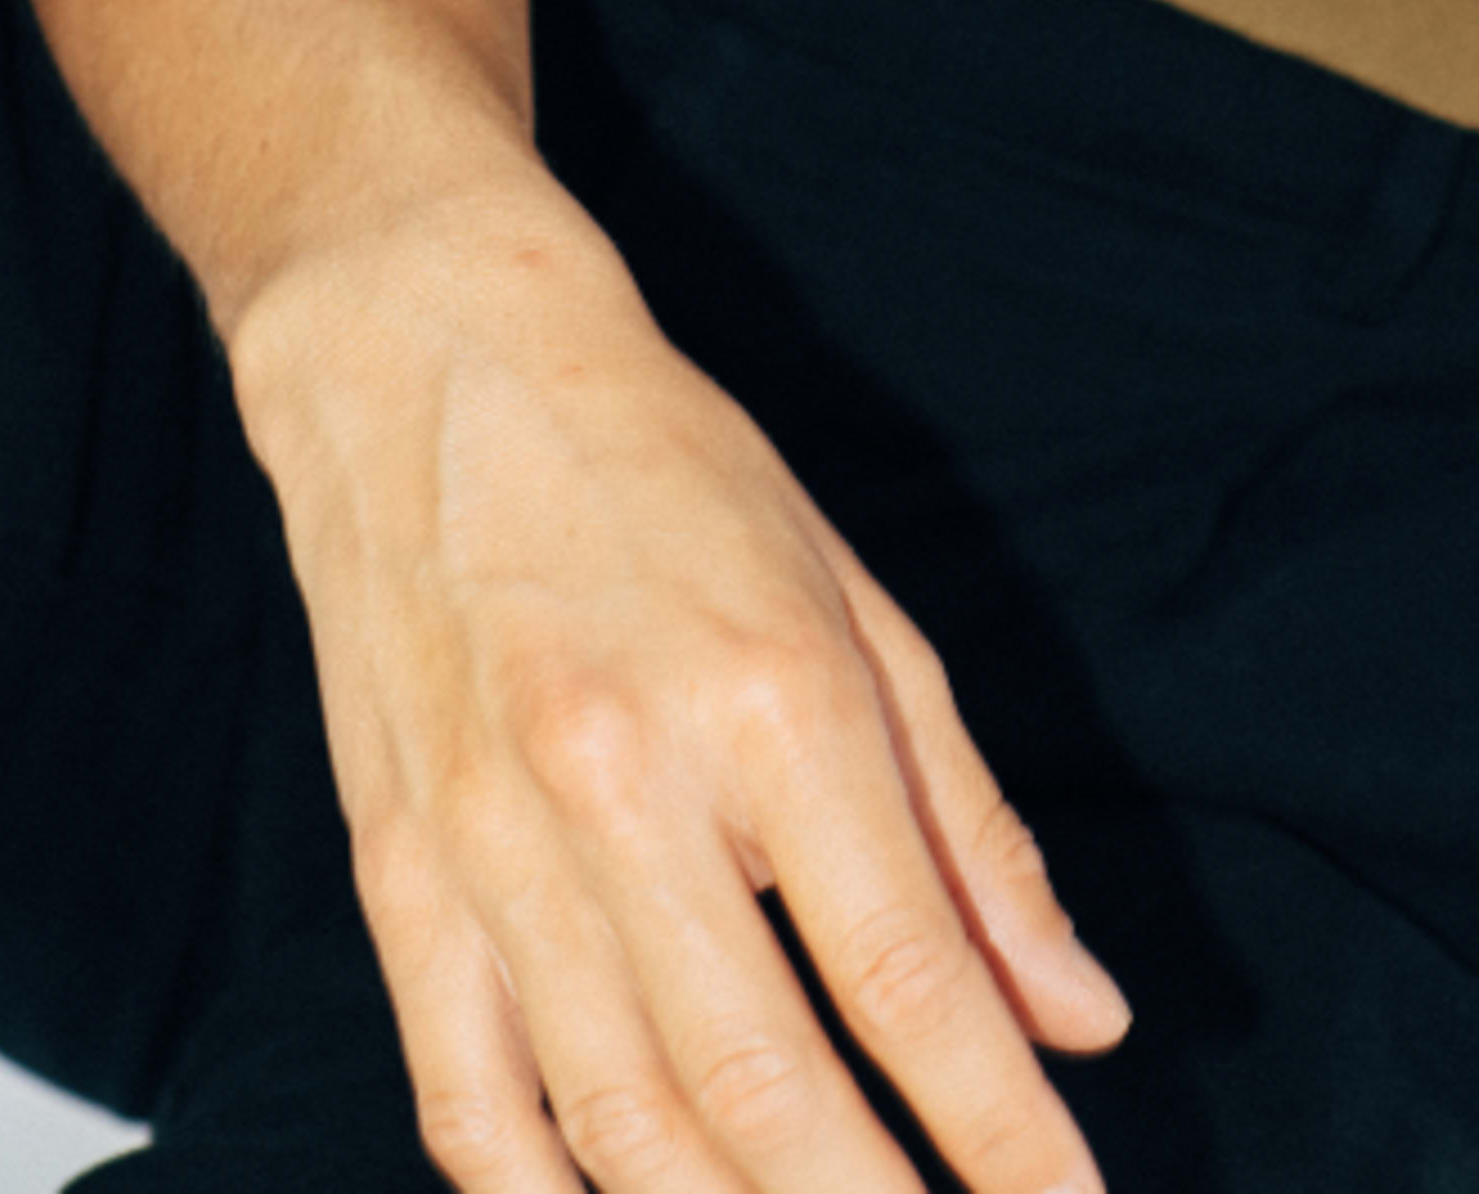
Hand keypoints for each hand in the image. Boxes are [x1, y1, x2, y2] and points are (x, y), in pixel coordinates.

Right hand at [228, 163, 1129, 1192]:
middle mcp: (628, 782)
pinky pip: (469, 1107)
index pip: (909, 975)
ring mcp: (493, 844)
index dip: (1000, 1129)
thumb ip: (971, 829)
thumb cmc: (669, 473)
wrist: (433, 361)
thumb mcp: (858, 606)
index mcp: (773, 694)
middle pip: (769, 1087)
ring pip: (625, 1128)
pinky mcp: (398, 878)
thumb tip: (1080, 1019)